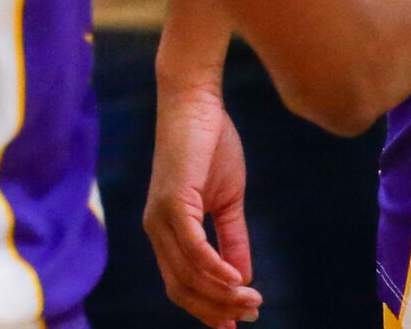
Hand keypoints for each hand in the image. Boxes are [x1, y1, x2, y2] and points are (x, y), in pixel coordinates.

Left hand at [145, 75, 258, 325]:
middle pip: (182, 289)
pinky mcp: (172, 200)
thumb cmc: (210, 147)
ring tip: (254, 298)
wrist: (196, 103)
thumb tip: (242, 279)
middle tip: (254, 311)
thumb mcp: (227, 202)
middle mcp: (156, 228)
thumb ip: (232, 239)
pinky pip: (193, 248)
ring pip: (188, 274)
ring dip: (224, 293)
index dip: (208, 309)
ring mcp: (161, 215)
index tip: (239, 324)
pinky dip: (216, 269)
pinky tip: (238, 278)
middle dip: (219, 308)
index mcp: (166, 230)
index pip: (180, 285)